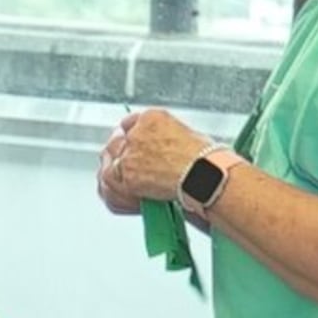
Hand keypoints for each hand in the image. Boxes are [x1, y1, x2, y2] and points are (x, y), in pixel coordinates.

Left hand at [97, 109, 215, 214]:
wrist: (208, 175)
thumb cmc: (207, 160)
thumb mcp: (187, 136)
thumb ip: (164, 140)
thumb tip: (160, 154)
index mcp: (152, 118)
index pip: (129, 124)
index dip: (129, 138)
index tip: (129, 146)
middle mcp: (137, 133)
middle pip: (115, 145)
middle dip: (118, 156)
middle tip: (124, 169)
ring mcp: (130, 156)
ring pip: (109, 167)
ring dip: (114, 177)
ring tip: (124, 187)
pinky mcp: (127, 178)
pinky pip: (110, 188)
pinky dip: (115, 196)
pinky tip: (125, 200)